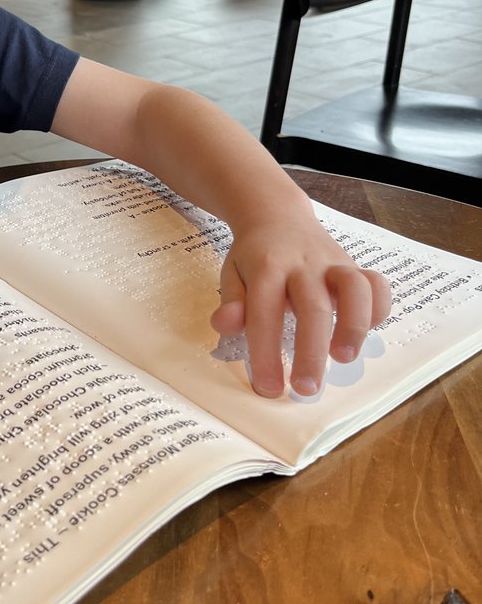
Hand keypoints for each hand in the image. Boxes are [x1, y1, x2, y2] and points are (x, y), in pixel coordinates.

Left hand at [210, 212, 390, 397]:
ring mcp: (332, 262)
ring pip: (354, 290)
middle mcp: (302, 264)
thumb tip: (225, 325)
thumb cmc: (254, 255)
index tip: (269, 388)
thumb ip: (231, 302)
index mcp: (266, 267)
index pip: (265, 314)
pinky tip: (365, 332)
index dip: (266, 354)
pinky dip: (377, 308)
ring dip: (352, 327)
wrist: (277, 215)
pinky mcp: (353, 264)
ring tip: (344, 359)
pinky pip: (376, 283)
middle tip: (306, 389)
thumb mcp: (231, 273)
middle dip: (311, 353)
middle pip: (312, 308)